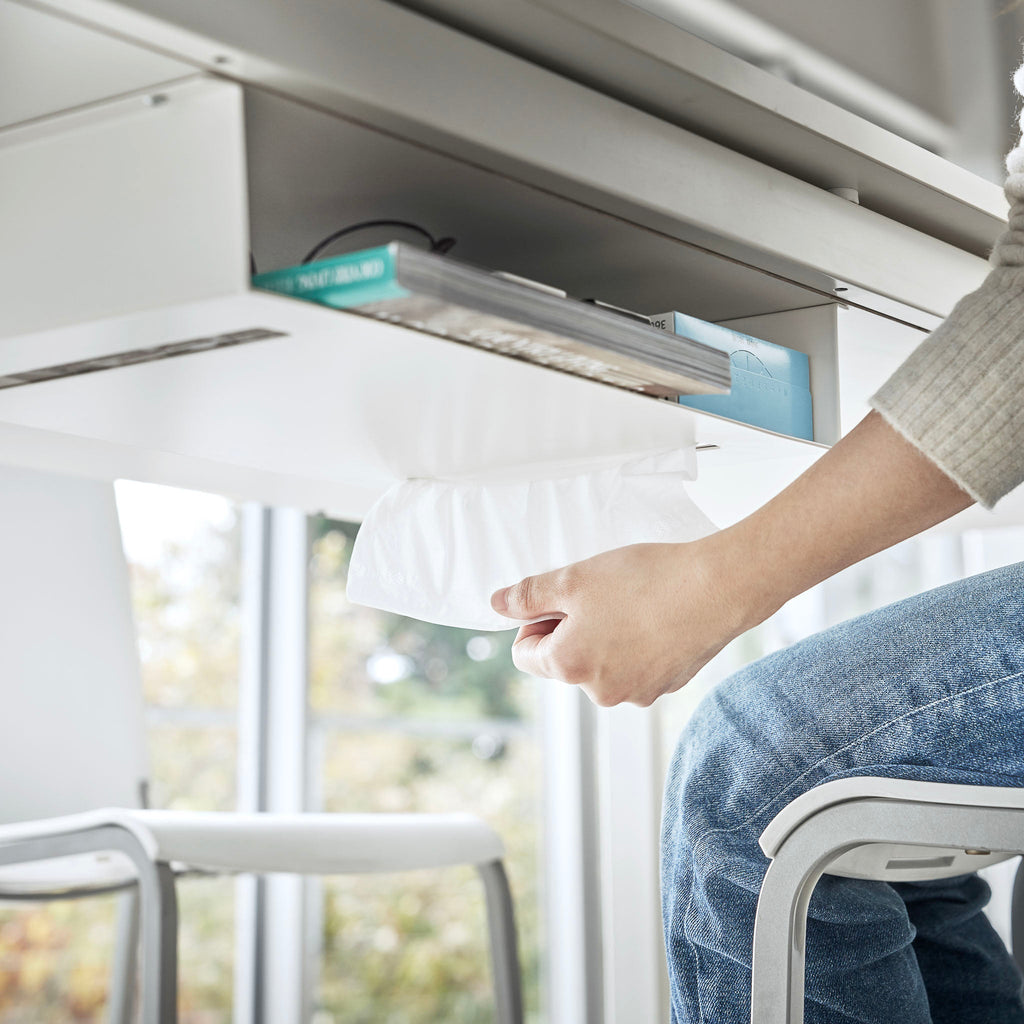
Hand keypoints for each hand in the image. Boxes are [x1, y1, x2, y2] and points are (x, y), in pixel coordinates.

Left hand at [489, 412, 972, 707]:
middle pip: (566, 660)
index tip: (563, 598)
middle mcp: (598, 692)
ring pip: (603, 663)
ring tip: (635, 602)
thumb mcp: (574, 578)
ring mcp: (637, 693)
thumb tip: (497, 604)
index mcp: (568, 667)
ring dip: (607, 636)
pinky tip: (657, 615)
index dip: (537, 620)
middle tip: (602, 594)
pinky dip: (638, 644)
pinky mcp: (668, 685)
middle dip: (574, 629)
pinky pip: (636, 665)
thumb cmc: (644, 580)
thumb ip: (528, 594)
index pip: (526, 653)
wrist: (717, 587)